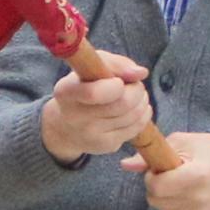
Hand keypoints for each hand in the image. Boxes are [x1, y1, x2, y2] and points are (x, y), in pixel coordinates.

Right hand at [36, 51, 154, 164]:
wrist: (65, 126)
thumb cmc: (82, 86)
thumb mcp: (91, 67)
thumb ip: (116, 64)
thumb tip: (141, 73)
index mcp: (66, 92)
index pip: (95, 93)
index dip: (116, 85)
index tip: (118, 81)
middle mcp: (76, 117)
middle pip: (123, 103)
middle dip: (137, 89)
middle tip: (134, 85)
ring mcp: (92, 135)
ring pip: (134, 115)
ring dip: (142, 100)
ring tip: (135, 95)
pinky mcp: (106, 146)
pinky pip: (137, 128)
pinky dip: (143, 114)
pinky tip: (135, 108)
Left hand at [124, 130, 209, 209]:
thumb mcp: (186, 142)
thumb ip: (154, 154)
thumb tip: (125, 165)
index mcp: (196, 177)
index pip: (156, 187)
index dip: (152, 175)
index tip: (162, 166)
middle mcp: (198, 199)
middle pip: (155, 199)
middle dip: (155, 185)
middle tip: (170, 172)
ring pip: (161, 208)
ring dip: (162, 195)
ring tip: (180, 180)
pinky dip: (171, 203)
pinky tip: (185, 191)